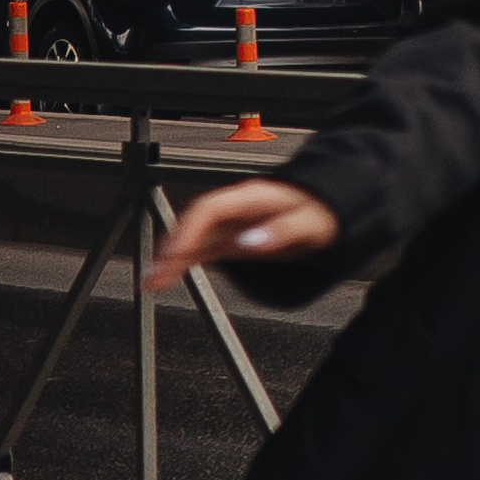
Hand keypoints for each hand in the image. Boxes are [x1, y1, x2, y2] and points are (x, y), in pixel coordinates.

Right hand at [146, 178, 341, 292]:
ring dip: (170, 258)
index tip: (176, 254)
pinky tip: (165, 277)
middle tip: (154, 274)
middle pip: (194, 223)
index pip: (210, 208)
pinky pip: (201, 249)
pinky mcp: (232, 239)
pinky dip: (182, 263)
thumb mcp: (311, 223)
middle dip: (171, 247)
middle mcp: (236, 208)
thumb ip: (281, 232)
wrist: (330, 210)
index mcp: (253, 197)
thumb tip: (249, 242)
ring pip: (193, 238)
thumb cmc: (322, 211)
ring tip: (150, 282)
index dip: (188, 229)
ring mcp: (232, 224)